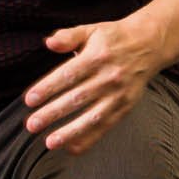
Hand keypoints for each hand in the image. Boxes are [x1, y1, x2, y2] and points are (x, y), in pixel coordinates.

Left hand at [22, 12, 166, 152]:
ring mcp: (118, 95)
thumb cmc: (113, 38)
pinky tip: (72, 148)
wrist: (148, 45)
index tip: (30, 100)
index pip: (68, 75)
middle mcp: (108, 77)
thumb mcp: (91, 30)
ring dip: (70, 132)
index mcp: (96, 56)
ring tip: (49, 143)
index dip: (48, 88)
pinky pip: (106, 126)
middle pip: (77, 99)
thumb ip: (68, 36)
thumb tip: (49, 42)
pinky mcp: (125, 107)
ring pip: (92, 117)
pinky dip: (89, 139)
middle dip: (52, 114)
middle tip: (31, 125)